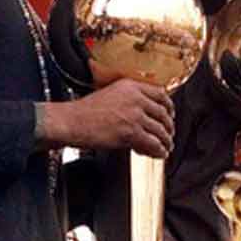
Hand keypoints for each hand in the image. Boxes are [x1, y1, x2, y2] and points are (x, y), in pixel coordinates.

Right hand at [41, 78, 174, 157]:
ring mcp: (134, 115)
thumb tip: (145, 113)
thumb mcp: (109, 94)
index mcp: (131, 86)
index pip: (160, 93)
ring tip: (166, 147)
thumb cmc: (84, 111)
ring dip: (166, 140)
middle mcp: (135, 98)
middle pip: (163, 113)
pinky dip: (158, 150)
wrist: (70, 121)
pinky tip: (160, 154)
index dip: (169, 106)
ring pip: (160, 129)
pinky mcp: (130, 132)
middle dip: (169, 126)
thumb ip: (129, 99)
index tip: (171, 113)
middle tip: (169, 134)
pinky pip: (152, 143)